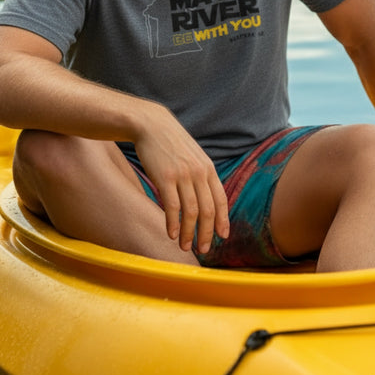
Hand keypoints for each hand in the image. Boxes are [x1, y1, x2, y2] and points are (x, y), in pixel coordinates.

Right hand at [134, 105, 229, 253]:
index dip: (223, 220)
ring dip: (188, 233)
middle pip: (208, 210)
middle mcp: (199, 173)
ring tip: (184, 246)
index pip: (221, 199)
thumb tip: (206, 199)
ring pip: (190, 212)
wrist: (152, 125)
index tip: (222, 236)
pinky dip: (173, 223)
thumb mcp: (193, 156)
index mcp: (208, 168)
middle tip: (202, 250)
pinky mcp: (165, 177)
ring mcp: (182, 175)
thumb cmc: (172, 143)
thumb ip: (201, 175)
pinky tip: (170, 233)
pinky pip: (172, 206)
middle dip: (206, 233)